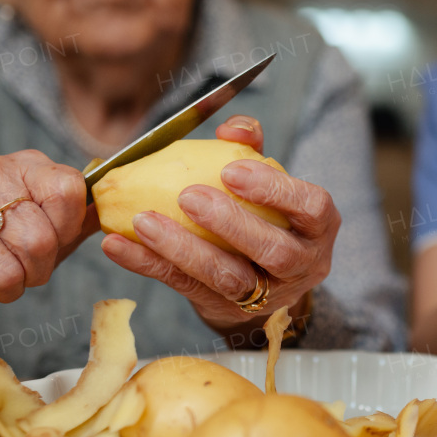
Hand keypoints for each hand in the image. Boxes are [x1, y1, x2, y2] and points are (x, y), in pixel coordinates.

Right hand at [0, 150, 93, 318]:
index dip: (67, 230)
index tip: (54, 245)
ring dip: (7, 291)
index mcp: (22, 166)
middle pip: (39, 241)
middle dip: (37, 272)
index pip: (68, 191)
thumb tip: (110, 217)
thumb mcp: (39, 223)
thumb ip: (76, 220)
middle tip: (21, 272)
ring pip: (6, 272)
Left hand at [101, 115, 339, 334]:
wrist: (264, 276)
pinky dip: (149, 265)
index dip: (275, 190)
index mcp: (318, 227)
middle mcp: (302, 265)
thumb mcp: (268, 181)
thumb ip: (251, 147)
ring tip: (144, 222)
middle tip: (188, 196)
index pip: (312, 207)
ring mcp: (266, 295)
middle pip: (274, 251)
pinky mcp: (224, 309)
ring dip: (184, 249)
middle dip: (231, 224)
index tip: (232, 171)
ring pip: (229, 279)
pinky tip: (118, 245)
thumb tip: (234, 127)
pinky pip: (185, 287)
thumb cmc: (266, 214)